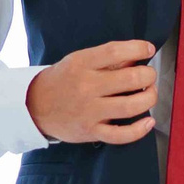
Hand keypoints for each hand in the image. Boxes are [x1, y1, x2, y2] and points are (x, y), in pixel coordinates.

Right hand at [26, 40, 158, 144]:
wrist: (34, 106)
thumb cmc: (62, 81)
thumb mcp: (78, 60)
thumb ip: (106, 59)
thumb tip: (136, 58)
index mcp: (82, 64)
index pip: (116, 52)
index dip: (138, 49)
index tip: (148, 49)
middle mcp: (86, 87)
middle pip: (130, 79)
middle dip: (148, 75)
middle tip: (149, 75)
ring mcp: (89, 111)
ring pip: (131, 106)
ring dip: (149, 98)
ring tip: (150, 93)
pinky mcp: (91, 131)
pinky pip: (121, 134)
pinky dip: (140, 129)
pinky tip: (148, 121)